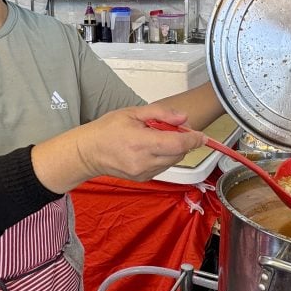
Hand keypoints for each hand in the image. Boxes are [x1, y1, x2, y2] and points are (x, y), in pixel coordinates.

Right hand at [80, 105, 207, 180]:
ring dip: (173, 150)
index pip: (177, 143)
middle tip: (172, 129)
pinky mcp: (143, 179)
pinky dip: (164, 157)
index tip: (202, 136)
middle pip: (178, 153)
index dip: (193, 139)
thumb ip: (161, 113)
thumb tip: (183, 118)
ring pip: (173, 162)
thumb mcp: (133, 112)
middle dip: (182, 141)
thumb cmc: (107, 129)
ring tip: (156, 138)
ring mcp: (144, 172)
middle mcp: (144, 161)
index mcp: (141, 142)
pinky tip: (150, 149)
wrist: (88, 152)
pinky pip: (163, 167)